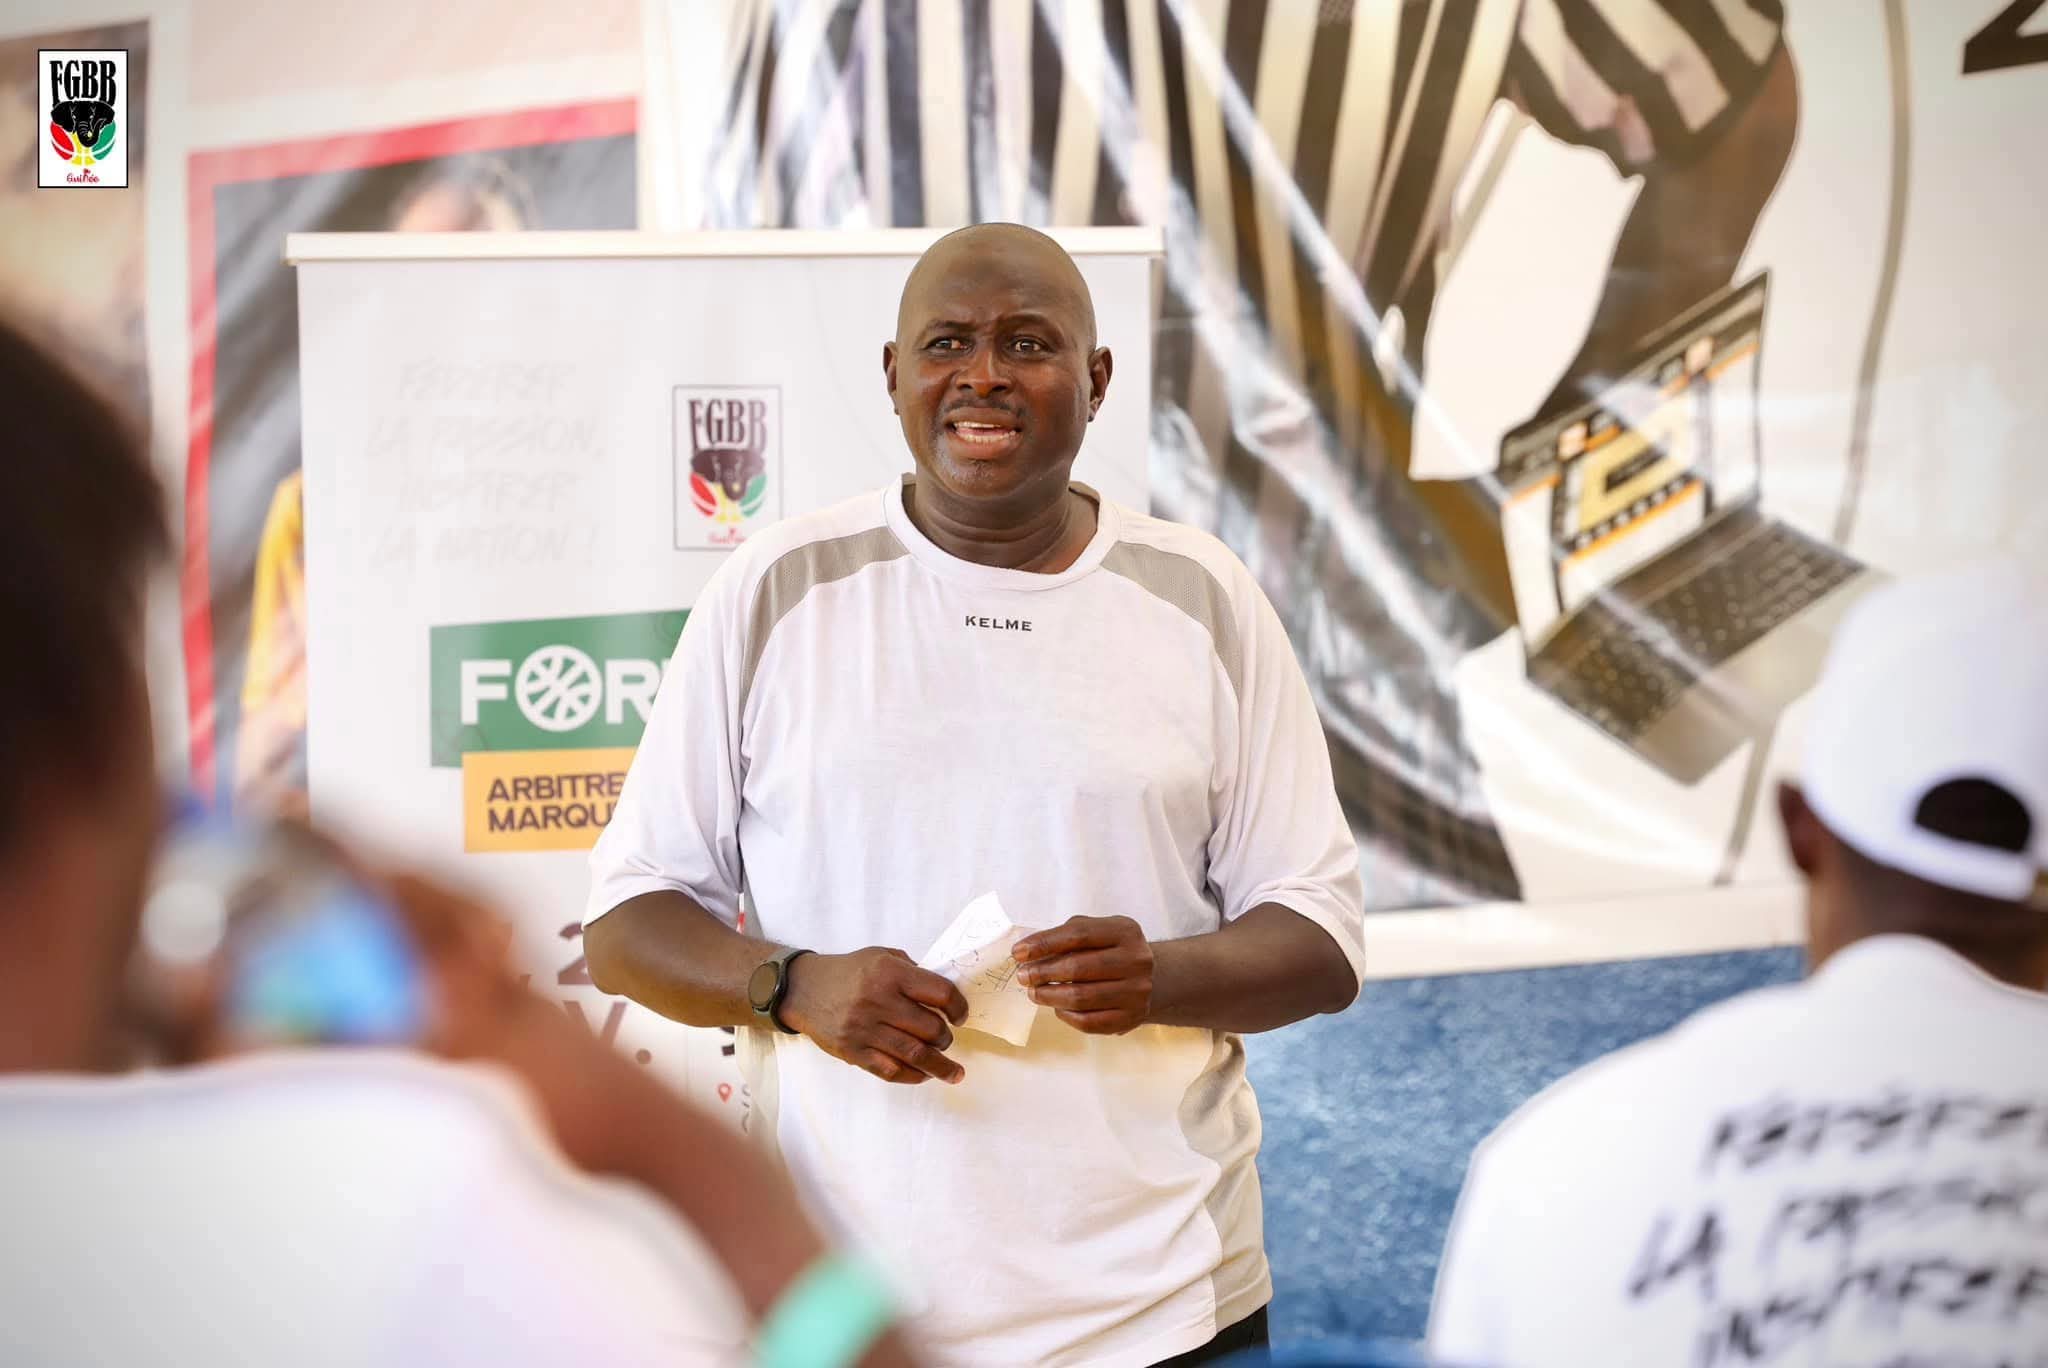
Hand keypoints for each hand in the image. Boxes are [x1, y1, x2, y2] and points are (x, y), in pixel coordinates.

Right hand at [777, 948, 968, 1084]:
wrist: (803, 989)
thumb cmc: (848, 971)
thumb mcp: (881, 956)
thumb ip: (912, 971)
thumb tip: (942, 995)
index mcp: (890, 973)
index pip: (939, 993)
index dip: (958, 1007)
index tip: (960, 1016)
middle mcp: (878, 1001)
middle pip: (930, 1028)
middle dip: (946, 1037)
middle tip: (946, 1039)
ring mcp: (865, 1029)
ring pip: (915, 1054)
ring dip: (939, 1066)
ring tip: (954, 1073)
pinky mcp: (853, 1052)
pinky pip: (890, 1070)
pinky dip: (913, 1076)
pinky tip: (924, 1075)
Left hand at [1013, 916, 1153, 1034]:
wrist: (1152, 979)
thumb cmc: (1110, 951)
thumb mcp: (1096, 932)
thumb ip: (1064, 936)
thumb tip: (1025, 952)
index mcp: (1125, 931)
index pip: (1078, 934)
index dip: (1044, 943)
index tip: (1018, 953)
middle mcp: (1137, 960)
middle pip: (1078, 967)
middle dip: (1043, 972)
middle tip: (1022, 976)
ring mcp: (1137, 991)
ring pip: (1081, 997)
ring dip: (1049, 996)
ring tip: (1033, 992)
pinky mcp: (1132, 1017)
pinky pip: (1089, 1021)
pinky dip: (1066, 1015)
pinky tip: (1057, 1007)